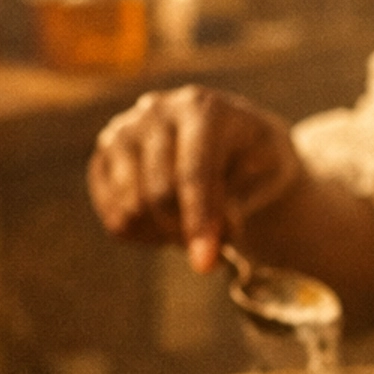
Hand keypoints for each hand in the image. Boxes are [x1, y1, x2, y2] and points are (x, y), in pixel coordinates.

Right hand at [87, 87, 302, 268]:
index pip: (193, 172)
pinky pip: (113, 216)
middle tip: (212, 244)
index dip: (199, 220)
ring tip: (190, 224)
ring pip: (130, 208)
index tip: (205, 265)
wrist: (231, 142)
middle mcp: (156, 110)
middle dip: (186, 232)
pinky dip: (140, 234)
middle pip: (159, 193)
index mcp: (203, 108)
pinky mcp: (104, 155)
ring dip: (164, 234)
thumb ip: (238, 206)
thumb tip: (206, 243)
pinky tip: (164, 223)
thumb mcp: (269, 177)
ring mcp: (124, 130)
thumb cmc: (255, 161)